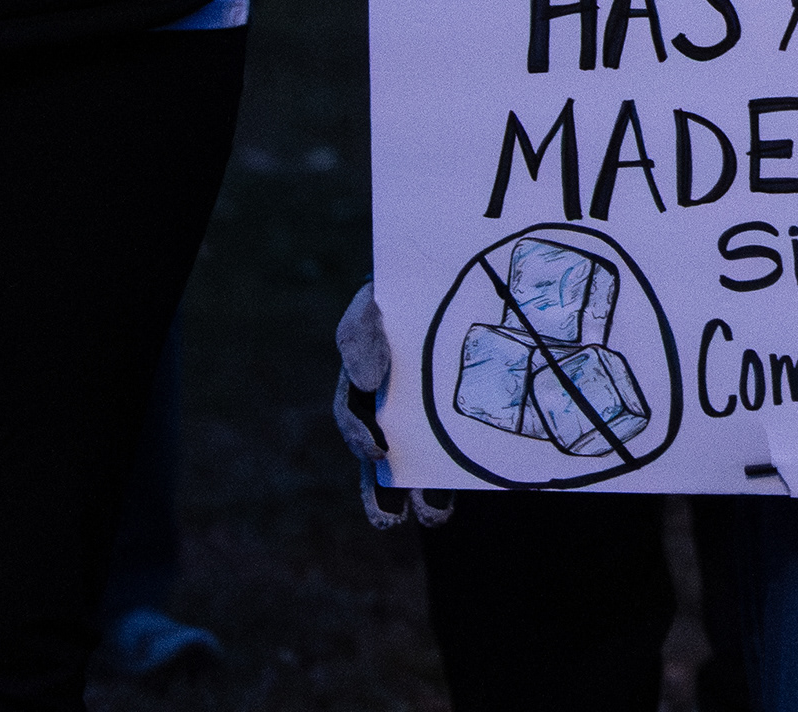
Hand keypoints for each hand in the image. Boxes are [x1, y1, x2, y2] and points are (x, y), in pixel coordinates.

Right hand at [333, 281, 453, 529]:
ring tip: (426, 519)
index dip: (360, 433)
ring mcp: (414, 415)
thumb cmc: (404, 290)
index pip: (351, 411)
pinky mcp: (446, 422)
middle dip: (378, 491)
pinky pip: (439, 458)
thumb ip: (362, 336)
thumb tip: (367, 382)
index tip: (378, 450)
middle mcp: (383, 403)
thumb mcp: (375, 303)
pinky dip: (439, 486)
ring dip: (406, 498)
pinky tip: (443, 506)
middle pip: (373, 453)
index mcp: (364, 376)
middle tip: (389, 516)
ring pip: (402, 466)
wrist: (446, 277)